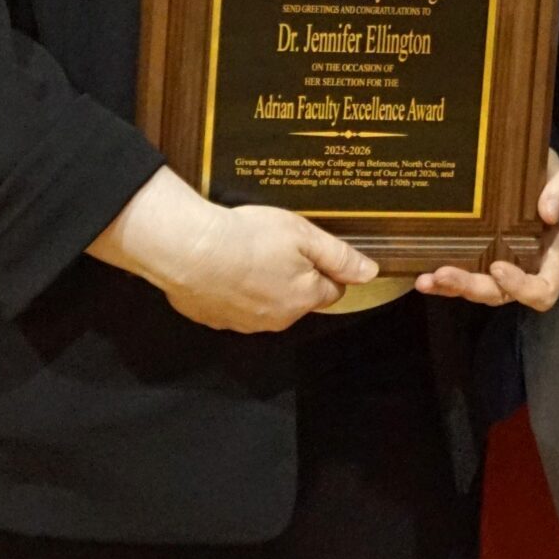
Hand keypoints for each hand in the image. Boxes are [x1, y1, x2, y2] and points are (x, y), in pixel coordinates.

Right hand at [89, 166, 378, 332]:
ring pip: (266, 305)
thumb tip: (370, 272)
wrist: (187, 249)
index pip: (332, 290)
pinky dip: (232, 290)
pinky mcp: (215, 319)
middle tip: (275, 246)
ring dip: (262, 285)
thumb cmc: (247, 237)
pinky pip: (233, 307)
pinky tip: (223, 268)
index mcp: (304, 298)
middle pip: (299, 299)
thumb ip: (339, 256)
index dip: (325, 268)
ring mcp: (244, 324)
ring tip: (246, 254)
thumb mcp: (302, 235)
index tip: (310, 249)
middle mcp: (278, 319)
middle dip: (294, 277)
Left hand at [415, 149, 558, 310]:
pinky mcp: (469, 259)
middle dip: (473, 288)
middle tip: (445, 273)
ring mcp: (492, 266)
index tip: (498, 267)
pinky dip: (438, 284)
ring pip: (475, 290)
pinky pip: (455, 280)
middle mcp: (521, 267)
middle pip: (500, 294)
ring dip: (451, 288)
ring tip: (426, 279)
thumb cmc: (536, 170)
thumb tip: (550, 214)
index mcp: (547, 254)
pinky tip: (421, 278)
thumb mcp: (554, 172)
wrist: (509, 159)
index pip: (544, 288)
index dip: (523, 287)